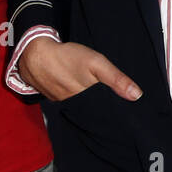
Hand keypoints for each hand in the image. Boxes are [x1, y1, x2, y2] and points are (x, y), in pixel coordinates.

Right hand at [18, 38, 141, 102]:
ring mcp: (64, 104)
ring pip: (83, 109)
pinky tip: (81, 93)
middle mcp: (76, 107)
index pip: (106, 114)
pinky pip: (71, 104)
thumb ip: (116, 79)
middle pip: (95, 113)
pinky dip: (78, 100)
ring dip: (91, 106)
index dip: (117, 114)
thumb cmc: (67, 57)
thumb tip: (136, 95)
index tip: (128, 116)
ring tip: (100, 101)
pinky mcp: (56, 99)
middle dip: (105, 111)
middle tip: (116, 107)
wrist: (35, 55)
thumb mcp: (96, 62)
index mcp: (87, 101)